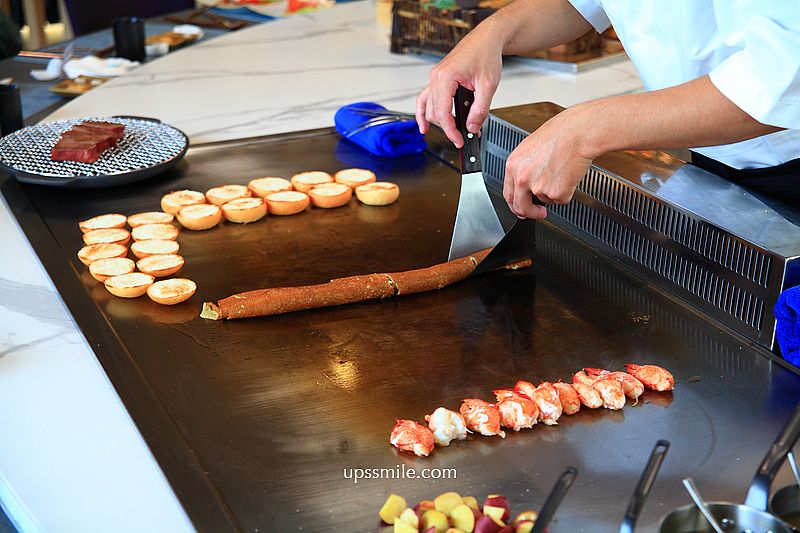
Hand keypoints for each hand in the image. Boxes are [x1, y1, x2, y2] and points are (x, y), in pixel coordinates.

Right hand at [415, 25, 503, 147]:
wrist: (486, 40)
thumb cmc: (486, 55)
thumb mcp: (488, 86)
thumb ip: (479, 110)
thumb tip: (471, 127)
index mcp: (445, 77)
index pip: (442, 113)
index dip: (450, 131)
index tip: (459, 141)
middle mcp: (436, 77)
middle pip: (434, 112)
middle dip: (449, 127)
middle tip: (464, 137)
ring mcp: (435, 78)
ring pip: (430, 107)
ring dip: (440, 122)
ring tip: (452, 134)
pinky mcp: (438, 79)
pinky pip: (425, 98)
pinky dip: (424, 113)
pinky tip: (424, 126)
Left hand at [503, 105, 594, 218]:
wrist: (579, 133)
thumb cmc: (560, 134)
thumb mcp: (531, 148)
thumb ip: (524, 167)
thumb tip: (525, 183)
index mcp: (513, 165)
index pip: (509, 194)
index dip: (516, 205)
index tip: (522, 209)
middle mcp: (522, 178)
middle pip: (521, 207)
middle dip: (530, 212)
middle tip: (539, 212)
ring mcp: (538, 188)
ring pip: (545, 200)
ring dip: (553, 193)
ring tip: (561, 172)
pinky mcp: (556, 194)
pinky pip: (561, 200)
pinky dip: (567, 192)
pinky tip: (569, 175)